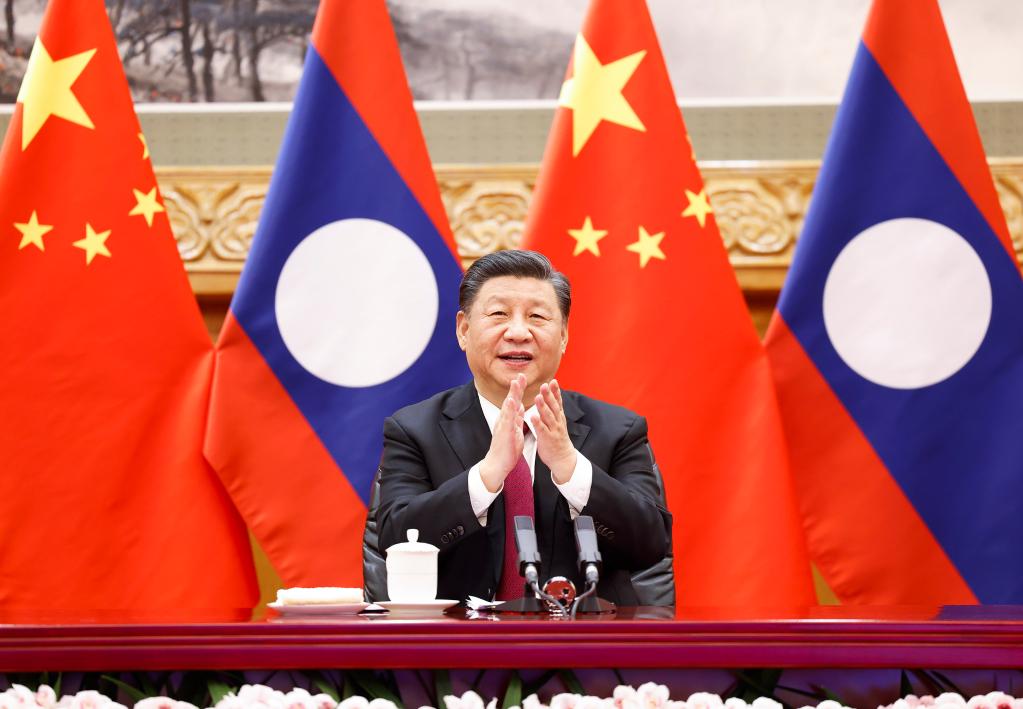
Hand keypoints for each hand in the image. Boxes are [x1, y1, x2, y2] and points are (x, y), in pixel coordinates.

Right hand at [479, 374, 525, 492]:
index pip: (514, 401)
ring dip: (512, 394)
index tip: (523, 378)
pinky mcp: (504, 432)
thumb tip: (520, 407)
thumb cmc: (507, 448)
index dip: (518, 389)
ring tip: (516, 382)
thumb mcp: (515, 430)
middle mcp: (505, 419)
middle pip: (511, 400)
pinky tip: (512, 401)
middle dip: (516, 387)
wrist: (497, 464)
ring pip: (508, 407)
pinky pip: (508, 419)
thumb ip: (517, 418)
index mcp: (509, 419)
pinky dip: (510, 409)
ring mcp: (504, 425)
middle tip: (521, 374)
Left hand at [531, 379, 576, 483]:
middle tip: (544, 385)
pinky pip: (542, 429)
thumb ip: (553, 411)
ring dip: (543, 406)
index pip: (558, 402)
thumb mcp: (558, 422)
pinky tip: (532, 415)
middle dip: (549, 395)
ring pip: (548, 416)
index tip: (553, 381)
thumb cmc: (557, 439)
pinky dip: (538, 422)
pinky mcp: (547, 438)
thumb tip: (550, 398)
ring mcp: (553, 430)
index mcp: (558, 417)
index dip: (556, 391)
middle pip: (553, 406)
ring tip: (538, 397)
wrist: (562, 458)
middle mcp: (557, 422)